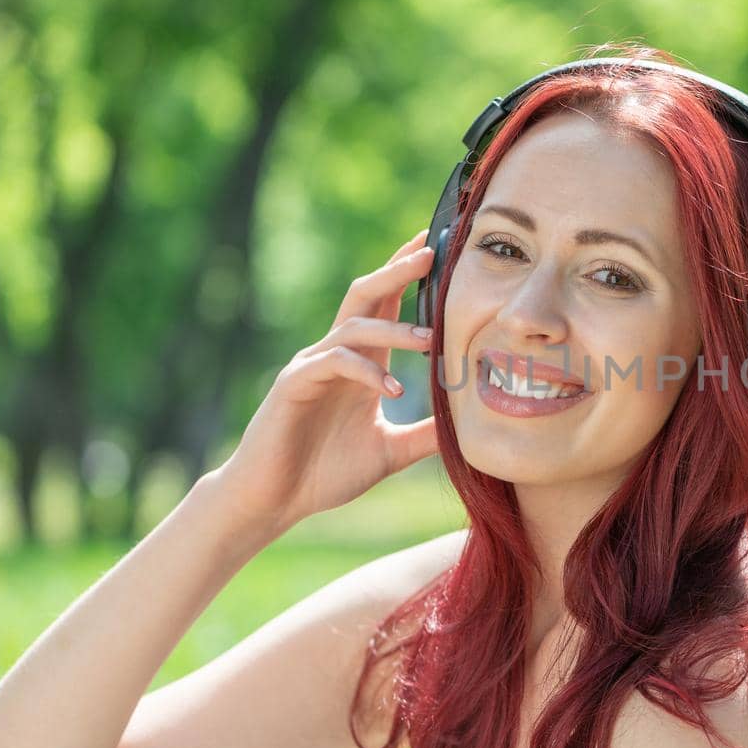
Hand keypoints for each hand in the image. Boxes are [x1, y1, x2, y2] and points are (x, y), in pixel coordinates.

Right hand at [209, 228, 439, 539]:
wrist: (275, 500)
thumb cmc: (326, 473)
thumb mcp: (390, 451)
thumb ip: (426, 435)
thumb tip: (472, 429)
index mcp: (361, 362)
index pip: (386, 304)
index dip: (408, 275)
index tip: (440, 247)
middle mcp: (336, 355)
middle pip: (366, 295)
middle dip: (397, 271)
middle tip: (431, 251)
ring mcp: (312, 366)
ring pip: (354, 326)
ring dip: (394, 330)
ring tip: (430, 341)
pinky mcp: (294, 385)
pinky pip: (334, 363)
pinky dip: (366, 371)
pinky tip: (393, 390)